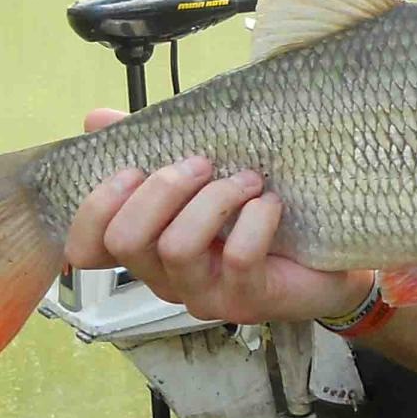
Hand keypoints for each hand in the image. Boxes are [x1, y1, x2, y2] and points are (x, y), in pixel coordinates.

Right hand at [65, 108, 373, 324]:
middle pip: (126, 240)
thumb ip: (152, 149)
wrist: (330, 260)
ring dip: (213, 199)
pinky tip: (270, 204)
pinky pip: (237, 257)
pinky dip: (255, 220)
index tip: (132, 169)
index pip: (86, 248)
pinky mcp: (248, 300)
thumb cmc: (258, 215)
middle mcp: (166, 277)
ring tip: (247, 180)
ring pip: (177, 248)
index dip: (94, 208)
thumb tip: (97, 117)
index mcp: (148, 248)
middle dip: (160, 189)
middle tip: (201, 163)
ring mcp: (204, 293)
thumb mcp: (203, 177)